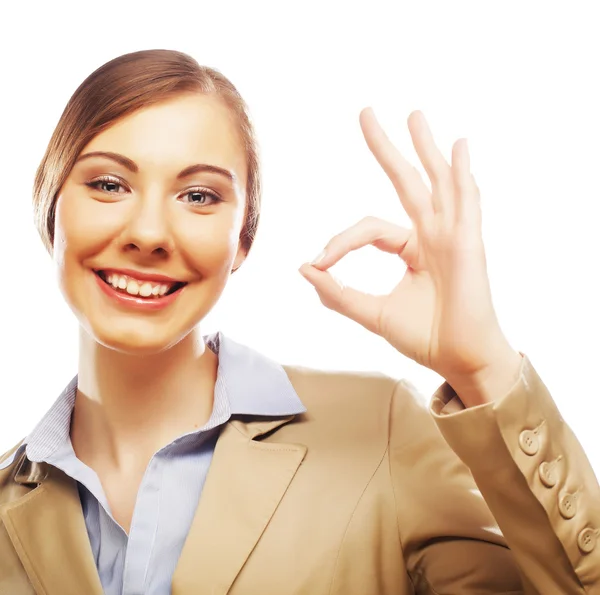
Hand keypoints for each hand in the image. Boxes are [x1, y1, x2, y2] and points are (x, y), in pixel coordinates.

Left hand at [299, 109, 521, 404]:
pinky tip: (458, 147)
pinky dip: (461, 174)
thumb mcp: (371, 312)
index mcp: (410, 248)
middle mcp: (431, 235)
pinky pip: (465, 202)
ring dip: (426, 148)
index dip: (339, 243)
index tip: (318, 263)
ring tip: (413, 115)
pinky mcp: (468, 243)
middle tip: (366, 113)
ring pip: (436, 182)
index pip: (368, 229)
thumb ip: (337, 293)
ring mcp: (451, 235)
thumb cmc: (424, 336)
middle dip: (386, 149)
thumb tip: (303, 268)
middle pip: (406, 182)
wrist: (459, 360)